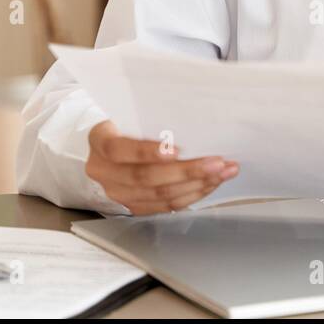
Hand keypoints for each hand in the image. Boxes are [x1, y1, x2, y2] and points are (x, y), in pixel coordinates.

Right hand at [86, 120, 238, 213]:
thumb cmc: (123, 126)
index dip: (147, 152)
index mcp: (101, 143)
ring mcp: (119, 193)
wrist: (104, 150)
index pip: (120, 150)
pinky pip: (166, 206)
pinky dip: (192, 195)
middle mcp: (105, 172)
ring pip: (160, 195)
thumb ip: (149, 120)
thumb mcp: (126, 116)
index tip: (177, 149)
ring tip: (222, 172)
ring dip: (197, 185)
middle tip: (217, 162)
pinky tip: (210, 184)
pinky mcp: (134, 206)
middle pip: (146, 177)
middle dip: (187, 171)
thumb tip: (192, 119)